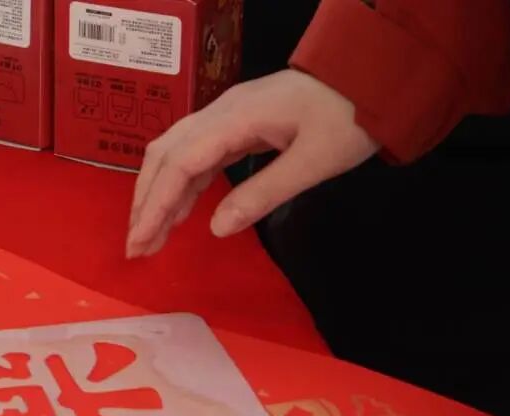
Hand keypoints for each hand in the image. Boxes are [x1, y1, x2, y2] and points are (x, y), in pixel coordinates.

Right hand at [126, 70, 378, 257]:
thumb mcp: (314, 162)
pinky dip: (181, 186)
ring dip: (159, 195)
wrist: (372, 75)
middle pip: (164, 156)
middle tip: (136, 246)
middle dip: (146, 202)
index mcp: (236, 119)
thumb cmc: (350, 117)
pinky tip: (180, 212)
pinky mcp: (237, 124)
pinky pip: (196, 155)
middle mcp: (221, 113)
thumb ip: (263, 194)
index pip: (179, 164)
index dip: (155, 205)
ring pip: (174, 154)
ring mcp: (226, 116)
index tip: (139, 241)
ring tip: (151, 236)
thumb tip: (215, 228)